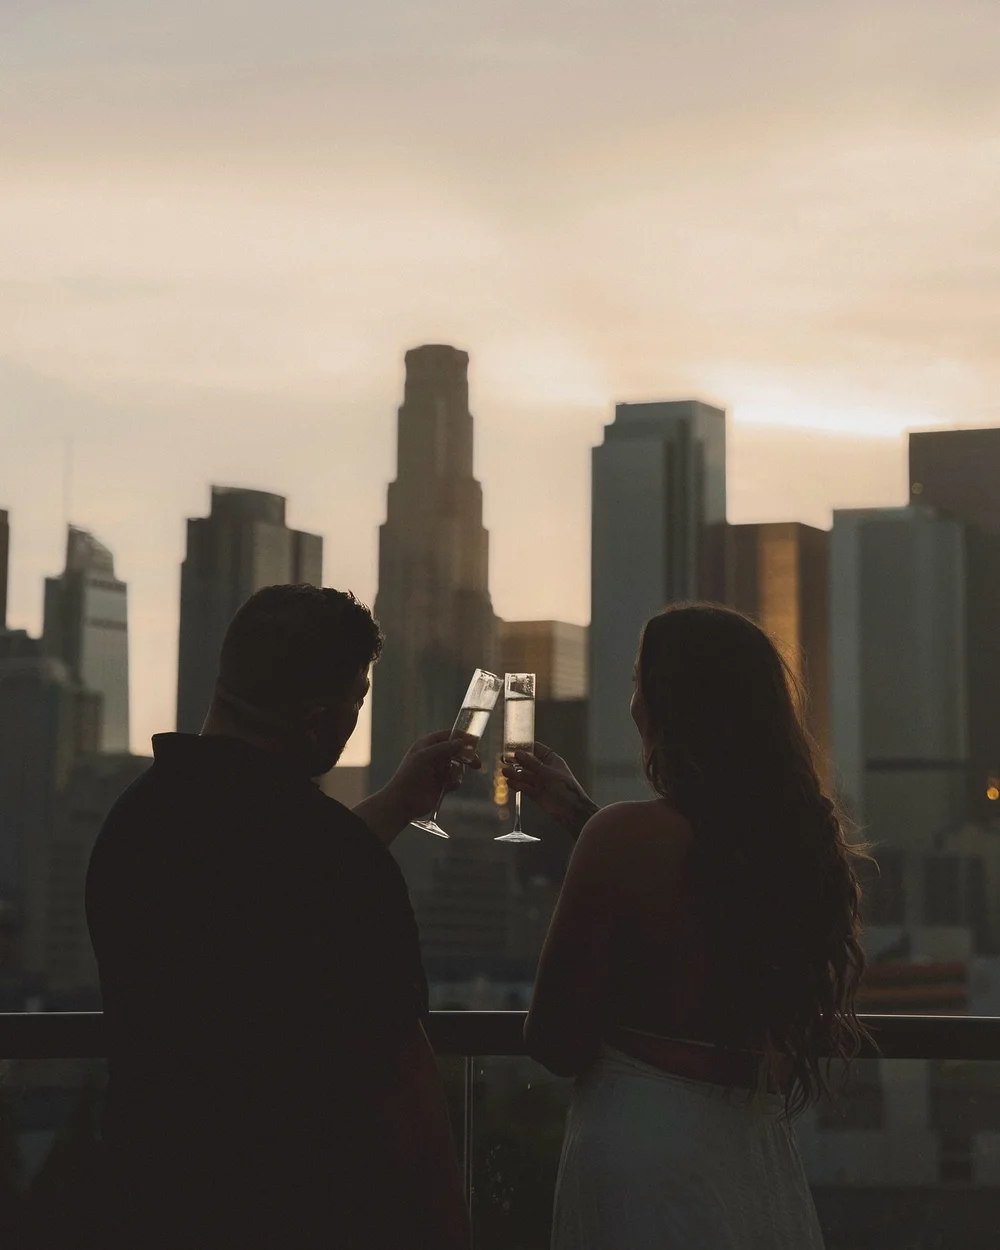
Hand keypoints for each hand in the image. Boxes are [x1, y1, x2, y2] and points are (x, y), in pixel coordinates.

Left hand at [354, 731, 480, 845]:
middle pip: (457, 750)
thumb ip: (444, 748)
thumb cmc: (410, 776)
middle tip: (476, 764)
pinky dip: (455, 782)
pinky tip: (448, 787)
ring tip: (450, 779)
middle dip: (466, 757)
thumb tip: (462, 742)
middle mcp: (434, 755)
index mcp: (428, 745)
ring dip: (457, 772)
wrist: (404, 802)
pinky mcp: (442, 783)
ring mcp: (439, 770)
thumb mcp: (425, 757)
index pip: (448, 735)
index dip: (462, 737)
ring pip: (458, 766)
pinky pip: (456, 779)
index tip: (474, 742)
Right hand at [502, 742, 598, 840]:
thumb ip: (531, 763)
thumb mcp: (547, 772)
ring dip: (515, 773)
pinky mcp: (536, 794)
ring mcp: (541, 782)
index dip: (526, 747)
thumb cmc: (565, 788)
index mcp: (552, 761)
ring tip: (504, 772)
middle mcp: (545, 770)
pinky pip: (524, 787)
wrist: (571, 810)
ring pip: (525, 776)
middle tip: (504, 759)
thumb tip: (518, 754)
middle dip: (516, 761)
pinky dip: (517, 785)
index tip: (514, 746)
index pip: (537, 750)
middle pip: (528, 763)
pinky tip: (510, 782)